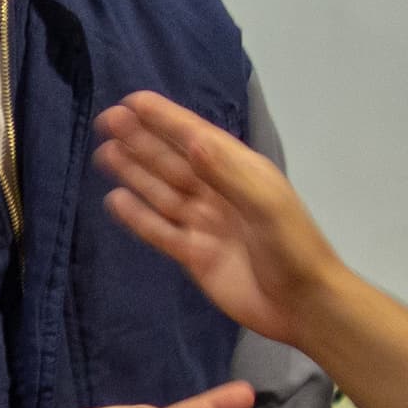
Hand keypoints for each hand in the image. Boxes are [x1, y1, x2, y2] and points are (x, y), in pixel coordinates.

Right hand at [93, 94, 348, 349]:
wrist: (303, 306)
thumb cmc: (293, 248)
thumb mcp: (267, 204)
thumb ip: (229, 174)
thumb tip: (194, 142)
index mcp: (240, 172)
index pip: (196, 138)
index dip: (165, 119)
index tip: (132, 101)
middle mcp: (218, 192)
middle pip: (172, 161)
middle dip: (141, 140)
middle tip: (107, 121)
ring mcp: (204, 224)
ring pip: (161, 191)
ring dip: (134, 172)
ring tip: (104, 154)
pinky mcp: (194, 255)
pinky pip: (159, 231)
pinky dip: (138, 216)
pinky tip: (116, 200)